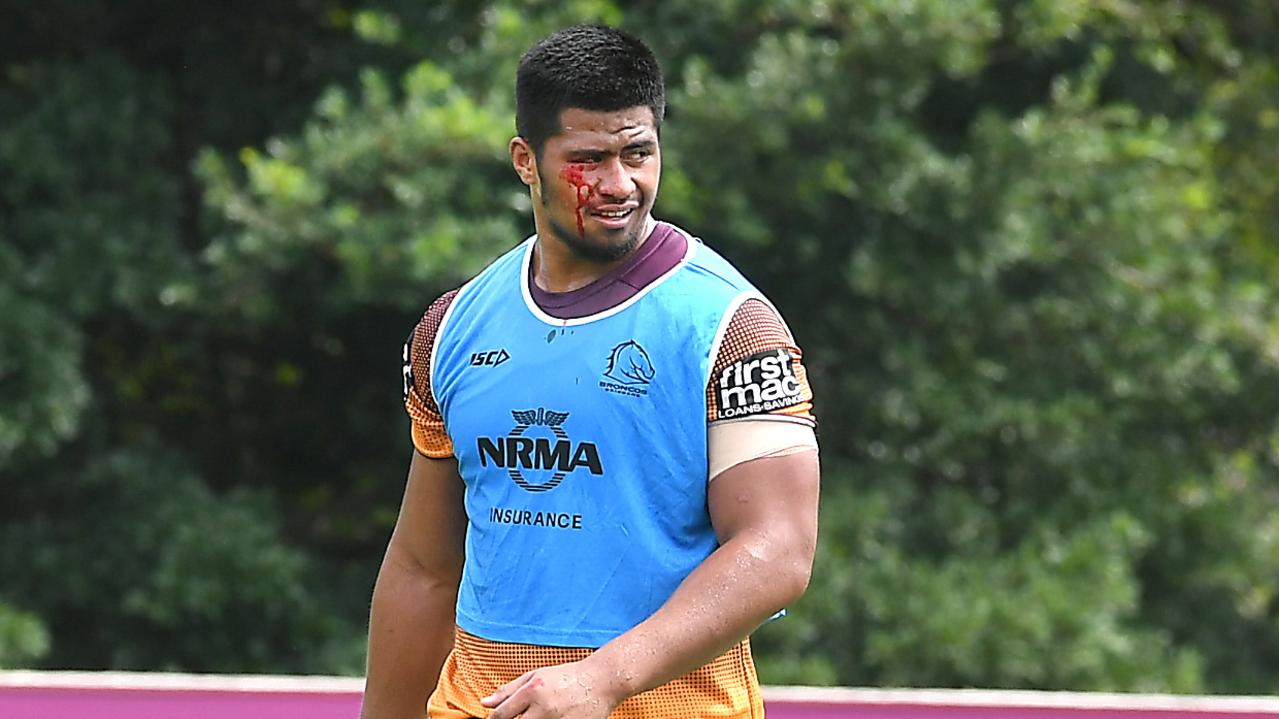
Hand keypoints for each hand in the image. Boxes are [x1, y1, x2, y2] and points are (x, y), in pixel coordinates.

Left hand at [481, 658, 622, 718]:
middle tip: (520, 717)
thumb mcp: (535, 676)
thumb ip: (508, 690)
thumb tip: (484, 703)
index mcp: (532, 690)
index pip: (502, 715)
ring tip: (536, 715)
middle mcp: (543, 708)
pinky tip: (550, 718)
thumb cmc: (566, 677)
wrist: (601, 681)